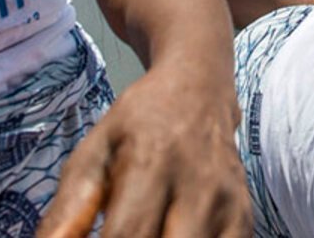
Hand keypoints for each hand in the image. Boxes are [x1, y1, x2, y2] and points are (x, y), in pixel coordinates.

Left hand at [38, 66, 250, 237]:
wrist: (198, 90)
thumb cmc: (136, 127)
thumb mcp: (93, 154)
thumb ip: (68, 211)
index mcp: (153, 163)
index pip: (127, 237)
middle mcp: (200, 185)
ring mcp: (230, 203)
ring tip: (147, 233)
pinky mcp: (245, 217)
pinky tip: (170, 235)